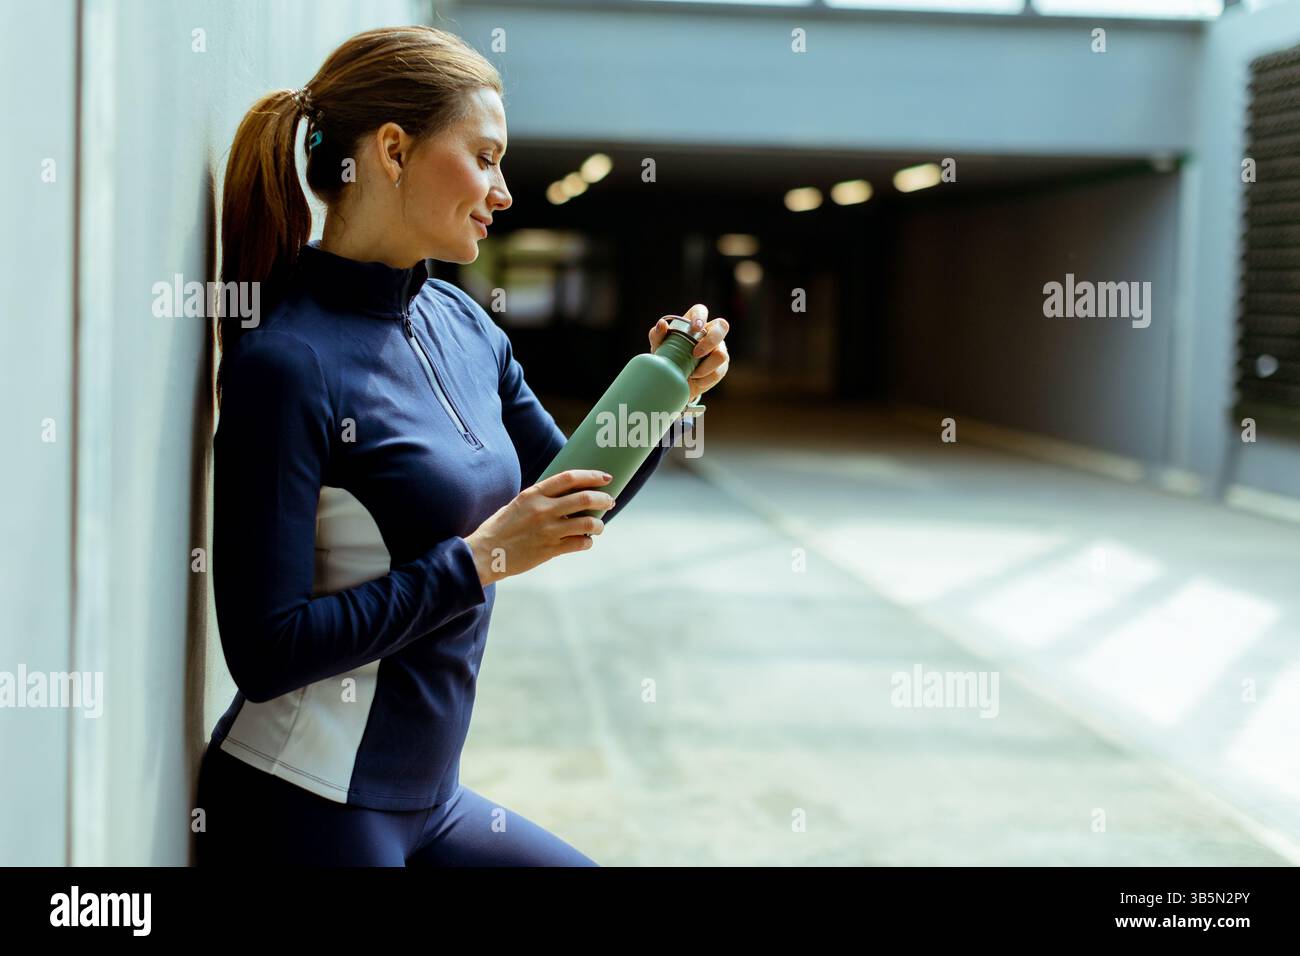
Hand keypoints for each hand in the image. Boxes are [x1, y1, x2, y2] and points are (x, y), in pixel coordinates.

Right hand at [464, 469, 617, 585]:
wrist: (485, 554)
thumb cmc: (500, 528)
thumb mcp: (518, 504)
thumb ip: (540, 497)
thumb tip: (567, 494)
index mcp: (534, 494)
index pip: (570, 478)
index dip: (591, 476)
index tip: (605, 477)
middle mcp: (543, 510)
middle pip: (585, 498)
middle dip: (604, 498)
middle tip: (610, 501)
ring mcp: (548, 530)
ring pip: (588, 522)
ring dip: (599, 524)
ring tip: (599, 526)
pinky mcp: (550, 550)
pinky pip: (580, 543)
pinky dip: (587, 541)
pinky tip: (585, 541)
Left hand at [649, 303, 730, 404]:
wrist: (674, 382)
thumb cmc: (667, 358)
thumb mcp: (659, 347)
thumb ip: (657, 334)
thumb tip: (661, 324)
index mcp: (694, 323)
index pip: (701, 310)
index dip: (700, 316)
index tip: (695, 328)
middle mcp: (710, 333)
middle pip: (722, 326)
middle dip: (711, 340)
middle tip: (695, 354)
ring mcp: (718, 349)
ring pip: (721, 354)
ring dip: (705, 367)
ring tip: (692, 373)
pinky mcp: (721, 367)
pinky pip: (718, 372)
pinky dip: (705, 379)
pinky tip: (696, 380)